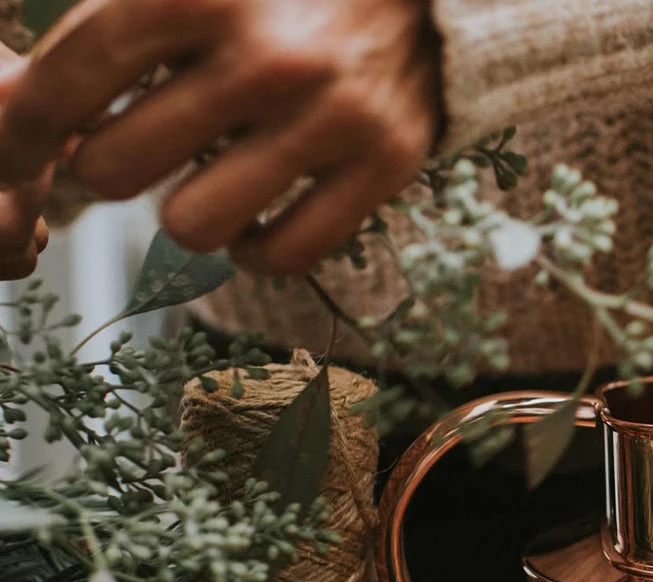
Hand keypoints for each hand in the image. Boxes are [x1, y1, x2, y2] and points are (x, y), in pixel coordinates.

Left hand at [0, 0, 441, 276]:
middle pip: (115, 167)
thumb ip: (107, 25)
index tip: (15, 153)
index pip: (67, 82)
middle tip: (130, 149)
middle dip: (105, 166)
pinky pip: (285, 255)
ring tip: (200, 180)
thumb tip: (20, 110)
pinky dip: (255, 248)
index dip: (20, 133)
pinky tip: (253, 216)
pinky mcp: (386, 164)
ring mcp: (333, 117)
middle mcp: (268, 56)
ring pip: (193, 226)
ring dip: (182, 212)